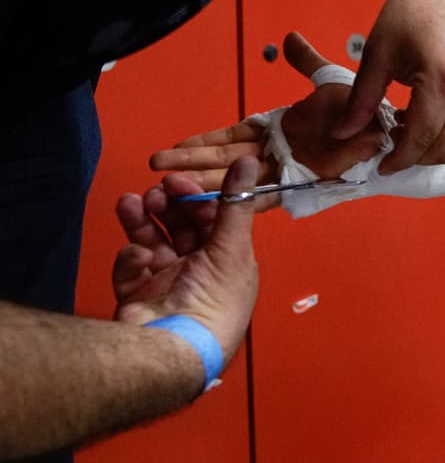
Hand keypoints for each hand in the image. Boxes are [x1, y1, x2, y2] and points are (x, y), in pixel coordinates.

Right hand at [113, 157, 260, 364]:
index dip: (196, 198)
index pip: (212, 221)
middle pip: (179, 229)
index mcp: (228, 261)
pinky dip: (131, 259)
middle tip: (156, 190)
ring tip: (130, 203)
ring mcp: (166, 285)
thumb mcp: (232, 247)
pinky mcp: (137, 298)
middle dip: (168, 206)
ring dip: (142, 221)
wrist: (175, 349)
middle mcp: (199, 271)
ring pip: (151, 243)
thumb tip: (249, 159)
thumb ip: (236, 202)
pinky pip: (131, 270)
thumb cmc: (215, 300)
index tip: (178, 179)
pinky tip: (137, 257)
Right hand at [150, 33, 387, 188]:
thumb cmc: (363, 112)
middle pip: (226, 161)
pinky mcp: (303, 184)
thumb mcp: (329, 82)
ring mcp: (289, 170)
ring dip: (205, 183)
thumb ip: (306, 64)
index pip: (233, 138)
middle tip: (157, 166)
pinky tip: (213, 204)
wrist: (390, 131)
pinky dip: (240, 199)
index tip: (176, 145)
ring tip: (173, 187)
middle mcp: (279, 153)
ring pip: (237, 179)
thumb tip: (290, 39)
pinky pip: (265, 194)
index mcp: (280, 131)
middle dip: (191, 164)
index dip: (204, 143)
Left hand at [331, 0, 444, 170]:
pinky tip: (432, 113)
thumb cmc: (413, 9)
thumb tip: (343, 133)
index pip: (421, 139)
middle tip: (397, 153)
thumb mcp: (378, 55)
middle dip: (422, 158)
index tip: (384, 164)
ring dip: (440, 143)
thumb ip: (361, 101)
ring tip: (412, 130)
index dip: (400, 158)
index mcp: (442, 80)